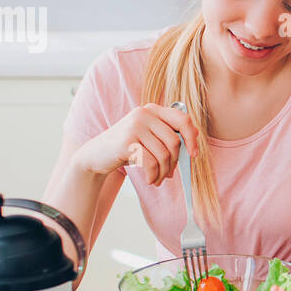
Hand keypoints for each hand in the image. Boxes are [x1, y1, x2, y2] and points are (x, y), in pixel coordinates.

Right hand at [75, 103, 202, 185]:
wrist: (96, 155)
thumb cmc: (127, 148)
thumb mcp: (148, 137)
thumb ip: (168, 134)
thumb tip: (194, 139)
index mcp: (152, 110)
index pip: (183, 119)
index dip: (192, 138)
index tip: (194, 154)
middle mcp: (144, 114)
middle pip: (174, 141)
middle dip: (175, 162)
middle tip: (169, 174)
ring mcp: (134, 126)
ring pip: (164, 154)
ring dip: (163, 172)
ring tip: (158, 179)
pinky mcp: (127, 141)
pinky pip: (151, 163)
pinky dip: (154, 176)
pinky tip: (150, 180)